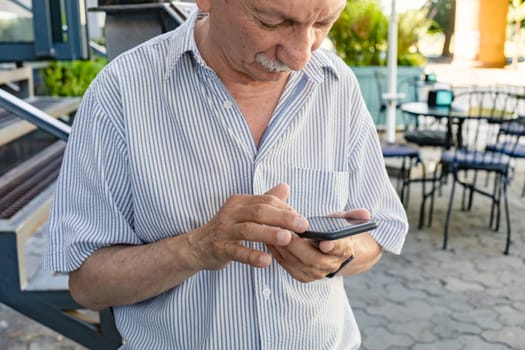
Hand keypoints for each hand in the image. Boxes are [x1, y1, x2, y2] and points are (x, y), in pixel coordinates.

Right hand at [186, 183, 307, 270]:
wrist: (196, 247)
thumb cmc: (226, 228)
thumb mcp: (244, 212)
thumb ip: (265, 201)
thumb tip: (286, 187)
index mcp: (238, 202)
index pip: (265, 201)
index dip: (285, 209)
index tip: (301, 219)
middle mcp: (230, 213)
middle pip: (259, 212)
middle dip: (283, 218)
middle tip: (302, 225)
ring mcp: (223, 231)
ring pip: (248, 230)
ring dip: (269, 234)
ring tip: (288, 239)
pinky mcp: (219, 248)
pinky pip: (237, 251)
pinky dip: (252, 256)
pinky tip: (266, 261)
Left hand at [267, 208, 370, 281]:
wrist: (332, 254)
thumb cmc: (335, 232)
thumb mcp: (345, 221)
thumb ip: (354, 216)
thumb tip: (365, 213)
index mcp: (343, 250)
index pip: (340, 249)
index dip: (333, 246)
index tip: (325, 242)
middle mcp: (330, 265)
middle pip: (313, 258)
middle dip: (297, 245)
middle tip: (284, 230)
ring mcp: (315, 273)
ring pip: (297, 262)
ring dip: (283, 247)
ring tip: (272, 232)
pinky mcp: (301, 276)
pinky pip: (287, 265)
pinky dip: (277, 252)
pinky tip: (269, 239)